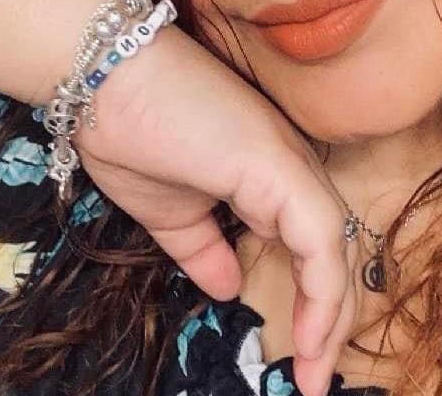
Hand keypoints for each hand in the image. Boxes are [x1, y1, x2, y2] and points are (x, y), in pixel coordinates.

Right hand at [72, 23, 359, 395]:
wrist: (102, 76)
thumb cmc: (130, 132)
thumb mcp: (169, 211)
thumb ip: (204, 249)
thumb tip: (228, 288)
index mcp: (267, 177)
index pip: (310, 246)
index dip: (314, 303)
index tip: (300, 361)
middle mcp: (290, 168)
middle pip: (335, 251)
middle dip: (331, 321)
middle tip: (312, 380)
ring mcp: (288, 162)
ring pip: (338, 248)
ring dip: (334, 317)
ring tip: (313, 373)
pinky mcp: (279, 165)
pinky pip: (321, 237)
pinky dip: (325, 291)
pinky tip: (312, 337)